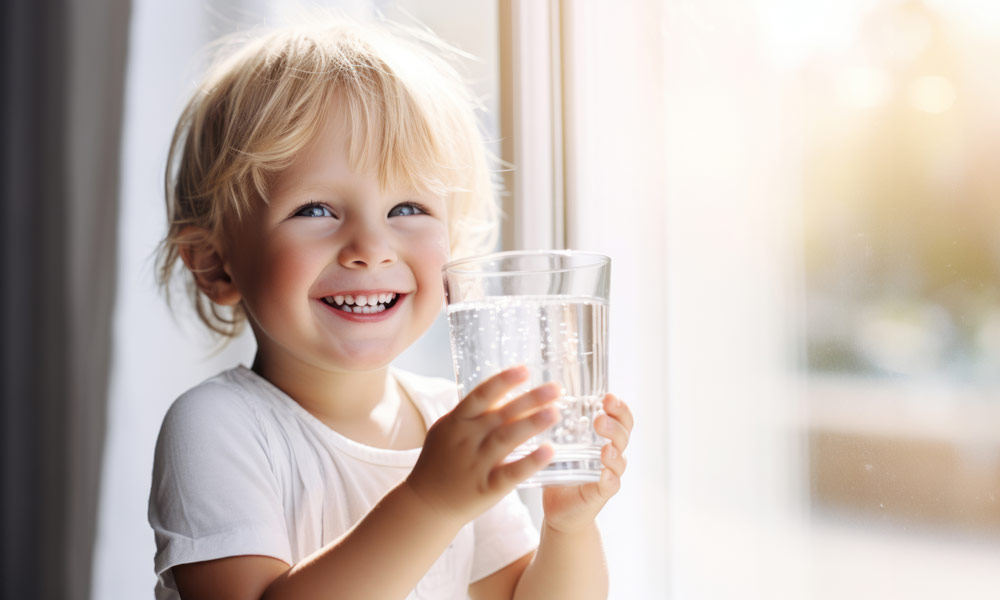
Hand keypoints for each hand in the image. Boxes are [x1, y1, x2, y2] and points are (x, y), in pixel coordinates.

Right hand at [405, 366, 559, 524]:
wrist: (426, 504)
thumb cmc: (441, 462)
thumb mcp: (448, 430)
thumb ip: (474, 413)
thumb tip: (506, 392)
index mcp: (456, 422)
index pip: (481, 395)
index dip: (503, 381)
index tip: (525, 369)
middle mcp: (465, 440)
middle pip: (501, 415)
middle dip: (530, 399)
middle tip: (556, 388)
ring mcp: (475, 465)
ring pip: (507, 439)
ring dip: (532, 424)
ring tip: (555, 412)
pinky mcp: (487, 488)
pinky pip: (511, 473)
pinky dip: (531, 462)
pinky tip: (550, 451)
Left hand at [541, 393, 633, 532]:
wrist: (559, 508)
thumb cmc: (561, 470)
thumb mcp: (558, 442)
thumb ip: (554, 423)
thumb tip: (535, 394)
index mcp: (603, 437)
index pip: (620, 418)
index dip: (619, 407)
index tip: (608, 396)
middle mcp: (611, 453)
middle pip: (623, 435)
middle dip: (615, 424)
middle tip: (600, 418)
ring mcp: (609, 474)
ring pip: (620, 460)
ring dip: (614, 452)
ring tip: (606, 448)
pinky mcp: (601, 493)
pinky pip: (611, 485)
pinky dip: (610, 479)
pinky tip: (604, 475)